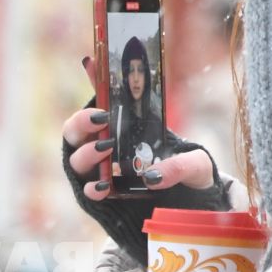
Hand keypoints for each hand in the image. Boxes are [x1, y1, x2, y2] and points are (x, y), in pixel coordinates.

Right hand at [63, 56, 228, 264]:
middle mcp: (106, 144)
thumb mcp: (196, 165)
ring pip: (74, 156)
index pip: (104, 96)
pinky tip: (103, 186)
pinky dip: (90, 187)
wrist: (188, 212)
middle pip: (76, 128)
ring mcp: (100, 170)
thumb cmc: (188, 178)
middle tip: (99, 118)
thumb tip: (156, 175)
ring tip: (105, 150)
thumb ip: (184, 164)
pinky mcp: (100, 197)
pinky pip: (84, 189)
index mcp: (126, 125)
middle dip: (80, 121)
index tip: (91, 60)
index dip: (95, 77)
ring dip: (86, 152)